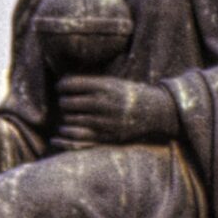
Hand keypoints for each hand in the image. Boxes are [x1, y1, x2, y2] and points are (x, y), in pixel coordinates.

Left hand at [52, 76, 175, 148]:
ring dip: (67, 116)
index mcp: (104, 86)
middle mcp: (103, 103)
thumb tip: (63, 83)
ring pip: (71, 119)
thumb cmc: (129, 94)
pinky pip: (79, 135)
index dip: (62, 86)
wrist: (156, 112)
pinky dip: (68, 132)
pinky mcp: (107, 135)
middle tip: (66, 101)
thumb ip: (90, 83)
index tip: (62, 88)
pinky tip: (65, 129)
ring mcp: (105, 120)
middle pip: (67, 102)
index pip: (70, 84)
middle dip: (64, 101)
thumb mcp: (113, 82)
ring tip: (70, 114)